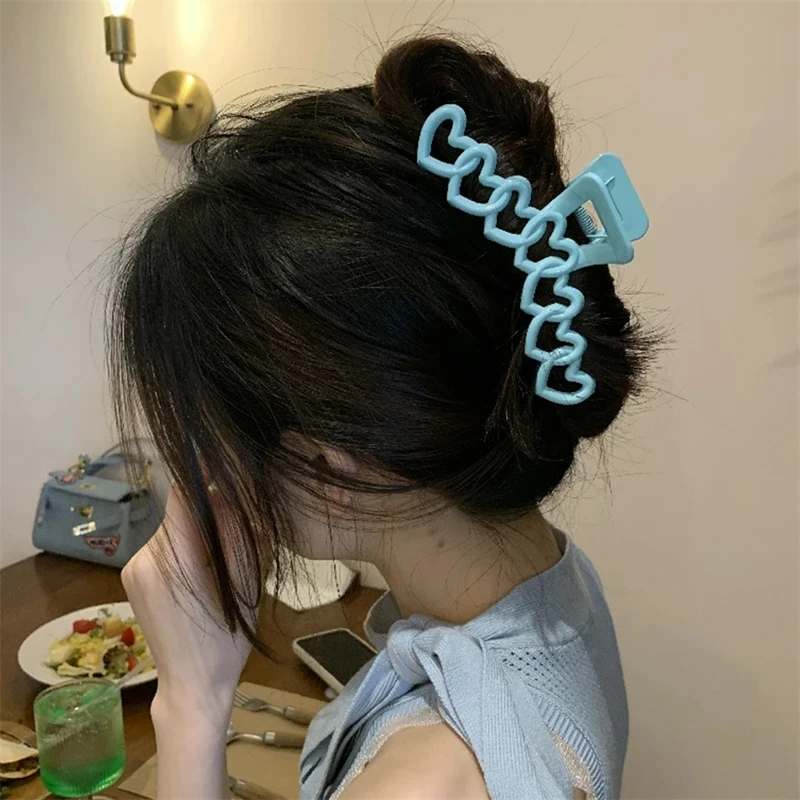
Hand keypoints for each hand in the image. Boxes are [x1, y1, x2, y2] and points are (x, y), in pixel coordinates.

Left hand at [122, 487, 254, 722]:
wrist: (191, 688)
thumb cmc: (227, 640)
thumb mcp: (244, 584)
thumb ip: (235, 534)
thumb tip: (227, 490)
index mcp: (173, 559)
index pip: (183, 495)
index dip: (204, 475)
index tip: (229, 468)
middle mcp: (144, 557)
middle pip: (181, 512)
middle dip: (211, 512)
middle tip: (243, 528)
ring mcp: (132, 568)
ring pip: (173, 528)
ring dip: (198, 531)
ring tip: (224, 557)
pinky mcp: (131, 577)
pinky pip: (164, 546)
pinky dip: (184, 547)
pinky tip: (203, 571)